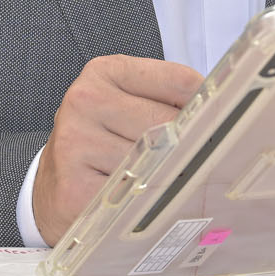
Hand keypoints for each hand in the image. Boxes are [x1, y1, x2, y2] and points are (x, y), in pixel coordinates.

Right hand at [32, 54, 201, 245]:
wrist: (50, 187)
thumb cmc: (100, 142)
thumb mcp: (127, 103)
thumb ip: (168, 98)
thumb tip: (223, 112)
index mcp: (105, 72)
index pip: (181, 81)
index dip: (207, 107)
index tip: (218, 124)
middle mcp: (86, 100)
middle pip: (169, 123)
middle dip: (190, 146)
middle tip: (200, 163)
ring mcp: (77, 144)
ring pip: (154, 161)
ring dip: (170, 177)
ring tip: (165, 182)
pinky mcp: (74, 187)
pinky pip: (133, 195)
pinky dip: (148, 203)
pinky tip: (141, 201)